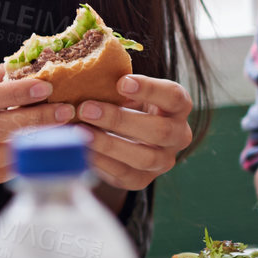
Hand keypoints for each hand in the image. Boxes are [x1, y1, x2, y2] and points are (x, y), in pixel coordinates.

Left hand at [75, 74, 192, 190]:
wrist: (125, 136)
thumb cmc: (123, 103)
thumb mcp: (125, 91)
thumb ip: (114, 85)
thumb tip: (85, 78)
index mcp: (178, 107)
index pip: (173, 97)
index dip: (150, 89)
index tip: (121, 82)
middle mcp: (178, 135)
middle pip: (160, 131)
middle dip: (119, 120)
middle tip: (86, 109)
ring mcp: (163, 161)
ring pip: (144, 158)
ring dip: (109, 144)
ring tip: (80, 132)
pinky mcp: (142, 180)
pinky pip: (124, 174)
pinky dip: (100, 161)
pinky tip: (80, 149)